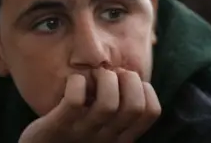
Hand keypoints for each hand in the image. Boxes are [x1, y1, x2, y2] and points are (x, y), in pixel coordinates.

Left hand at [19, 68, 160, 142]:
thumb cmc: (72, 138)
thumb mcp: (101, 130)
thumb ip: (116, 112)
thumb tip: (129, 75)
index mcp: (121, 138)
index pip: (152, 112)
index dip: (145, 89)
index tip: (127, 83)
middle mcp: (106, 139)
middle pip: (134, 106)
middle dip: (128, 79)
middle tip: (111, 75)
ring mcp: (82, 133)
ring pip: (108, 103)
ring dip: (104, 79)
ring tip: (93, 76)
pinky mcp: (58, 127)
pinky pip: (74, 102)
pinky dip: (77, 83)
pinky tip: (73, 82)